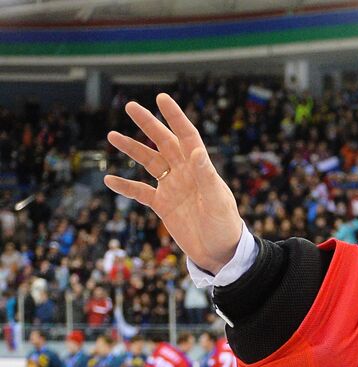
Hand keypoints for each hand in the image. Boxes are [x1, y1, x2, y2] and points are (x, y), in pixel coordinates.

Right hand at [104, 93, 242, 274]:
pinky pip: (140, 192)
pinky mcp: (163, 206)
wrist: (221, 254)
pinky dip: (125, 186)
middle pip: (164, 143)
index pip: (187, 136)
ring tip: (112, 136)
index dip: (175, 117)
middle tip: (131, 106)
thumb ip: (206, 175)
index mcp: (200, 169)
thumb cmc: (225, 227)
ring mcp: (173, 188)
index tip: (161, 98)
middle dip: (149, 124)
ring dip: (132, 149)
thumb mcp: (217, 201)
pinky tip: (109, 179)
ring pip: (149, 162)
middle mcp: (185, 174)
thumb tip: (195, 150)